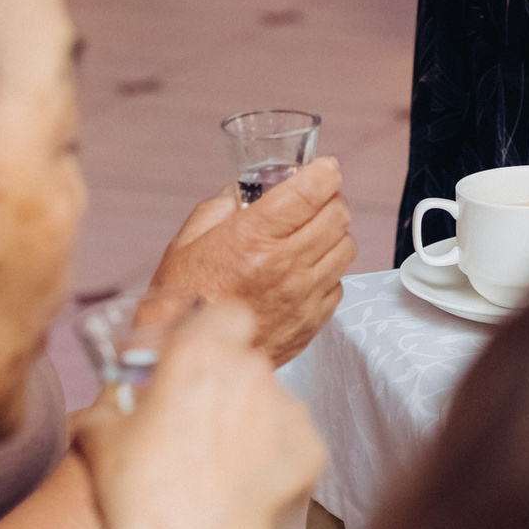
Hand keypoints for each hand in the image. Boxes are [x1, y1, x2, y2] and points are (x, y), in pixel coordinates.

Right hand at [75, 300, 323, 528]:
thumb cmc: (146, 500)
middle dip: (225, 384)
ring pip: (269, 399)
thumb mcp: (101, 442)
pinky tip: (242, 479)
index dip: (215, 330)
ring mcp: (286, 409)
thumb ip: (108, 404)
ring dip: (248, 419)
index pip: (227, 313)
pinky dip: (271, 453)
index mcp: (199, 355)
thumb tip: (107, 402)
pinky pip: (290, 436)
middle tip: (196, 421)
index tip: (200, 353)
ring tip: (218, 462)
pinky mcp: (311, 446)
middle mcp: (250, 371)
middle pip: (245, 361)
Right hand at [147, 160, 353, 365]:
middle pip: (338, 214)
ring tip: (313, 233)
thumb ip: (221, 206)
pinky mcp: (312, 321)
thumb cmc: (182, 304)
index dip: (324, 172)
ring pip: (346, 246)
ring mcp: (302, 296)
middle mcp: (284, 266)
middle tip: (316, 198)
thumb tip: (247, 189)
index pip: (312, 190)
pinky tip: (306, 270)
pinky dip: (329, 270)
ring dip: (334, 233)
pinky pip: (339, 282)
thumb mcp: (187, 241)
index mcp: (253, 239)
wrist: (188, 360)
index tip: (323, 169)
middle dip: (330, 198)